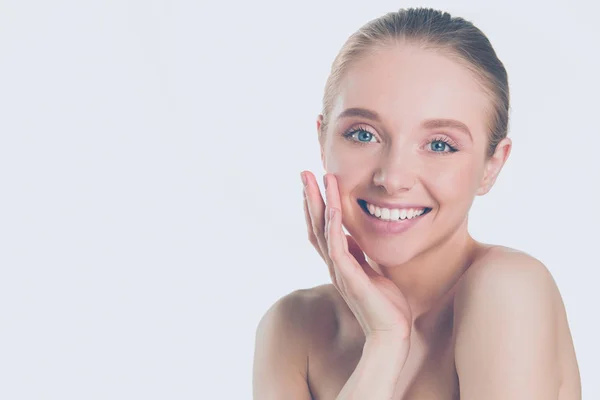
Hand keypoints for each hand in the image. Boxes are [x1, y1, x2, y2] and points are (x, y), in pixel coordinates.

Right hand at [301, 171, 412, 339]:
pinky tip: (334, 208)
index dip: (318, 205)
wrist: (391, 333)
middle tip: (304, 172)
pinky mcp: (350, 279)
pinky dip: (334, 228)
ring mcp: (340, 271)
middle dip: (311, 198)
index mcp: (340, 262)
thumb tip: (354, 236)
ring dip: (319, 204)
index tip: (316, 182)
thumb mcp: (372, 270)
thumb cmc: (385, 304)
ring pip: (323, 232)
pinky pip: (338, 249)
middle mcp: (335, 264)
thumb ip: (360, 254)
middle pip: (316, 225)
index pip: (322, 228)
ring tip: (316, 180)